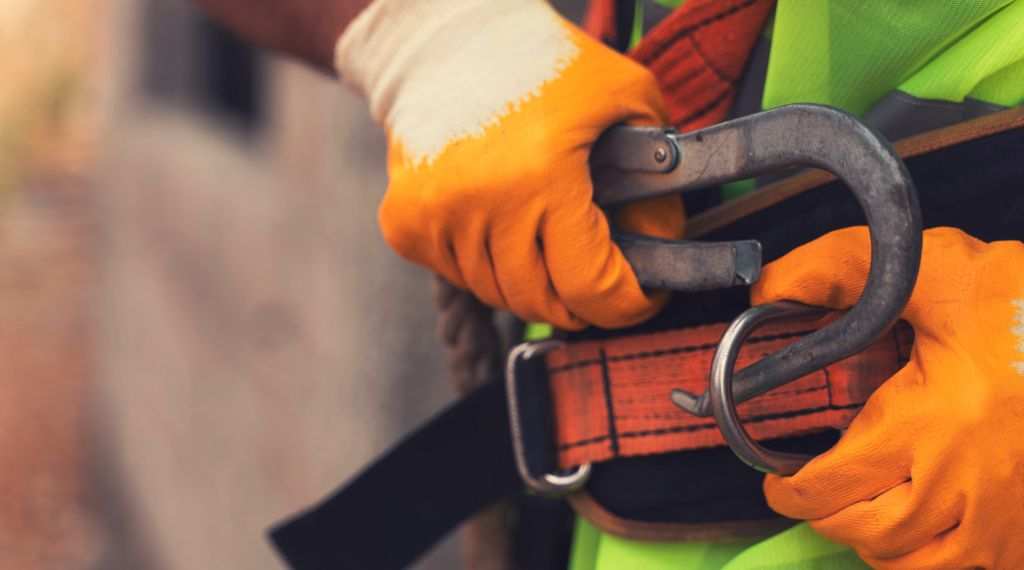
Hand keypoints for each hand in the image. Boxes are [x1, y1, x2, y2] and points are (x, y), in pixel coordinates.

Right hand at [335, 0, 683, 329]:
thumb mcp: (627, 98)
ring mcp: (437, 217)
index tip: (641, 297)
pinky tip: (499, 223)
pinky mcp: (405, 223)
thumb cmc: (544, 64)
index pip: (590, 286)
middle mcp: (483, 203)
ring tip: (546, 239)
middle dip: (580, 298)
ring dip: (531, 280)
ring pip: (498, 295)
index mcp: (543, 175)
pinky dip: (484, 265)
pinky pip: (458, 277)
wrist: (446, 40)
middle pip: (543, 302)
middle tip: (596, 272)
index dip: (626, 304)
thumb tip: (662, 251)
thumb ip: (660, 180)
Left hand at [753, 226, 1023, 567]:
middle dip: (825, 515)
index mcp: (931, 422)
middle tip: (813, 491)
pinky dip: (929, 561)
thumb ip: (840, 270)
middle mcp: (966, 483)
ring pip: (912, 564)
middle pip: (866, 532)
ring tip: (862, 509)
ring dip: (875, 542)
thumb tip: (766, 285)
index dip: (789, 489)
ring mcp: (1006, 518)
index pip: (830, 485)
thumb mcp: (935, 270)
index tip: (776, 480)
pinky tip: (923, 530)